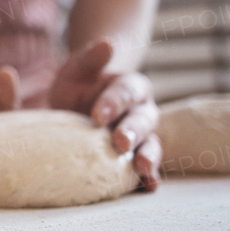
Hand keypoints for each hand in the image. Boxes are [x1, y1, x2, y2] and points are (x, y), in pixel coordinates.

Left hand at [48, 39, 161, 190]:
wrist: (77, 107)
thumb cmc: (78, 85)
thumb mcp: (78, 68)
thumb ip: (91, 57)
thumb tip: (107, 43)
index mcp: (131, 86)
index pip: (125, 92)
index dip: (113, 103)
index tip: (96, 115)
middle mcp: (143, 111)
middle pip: (143, 120)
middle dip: (132, 131)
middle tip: (119, 143)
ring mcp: (144, 137)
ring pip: (152, 145)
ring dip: (148, 156)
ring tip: (142, 168)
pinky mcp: (138, 158)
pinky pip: (148, 168)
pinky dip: (150, 178)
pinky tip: (148, 187)